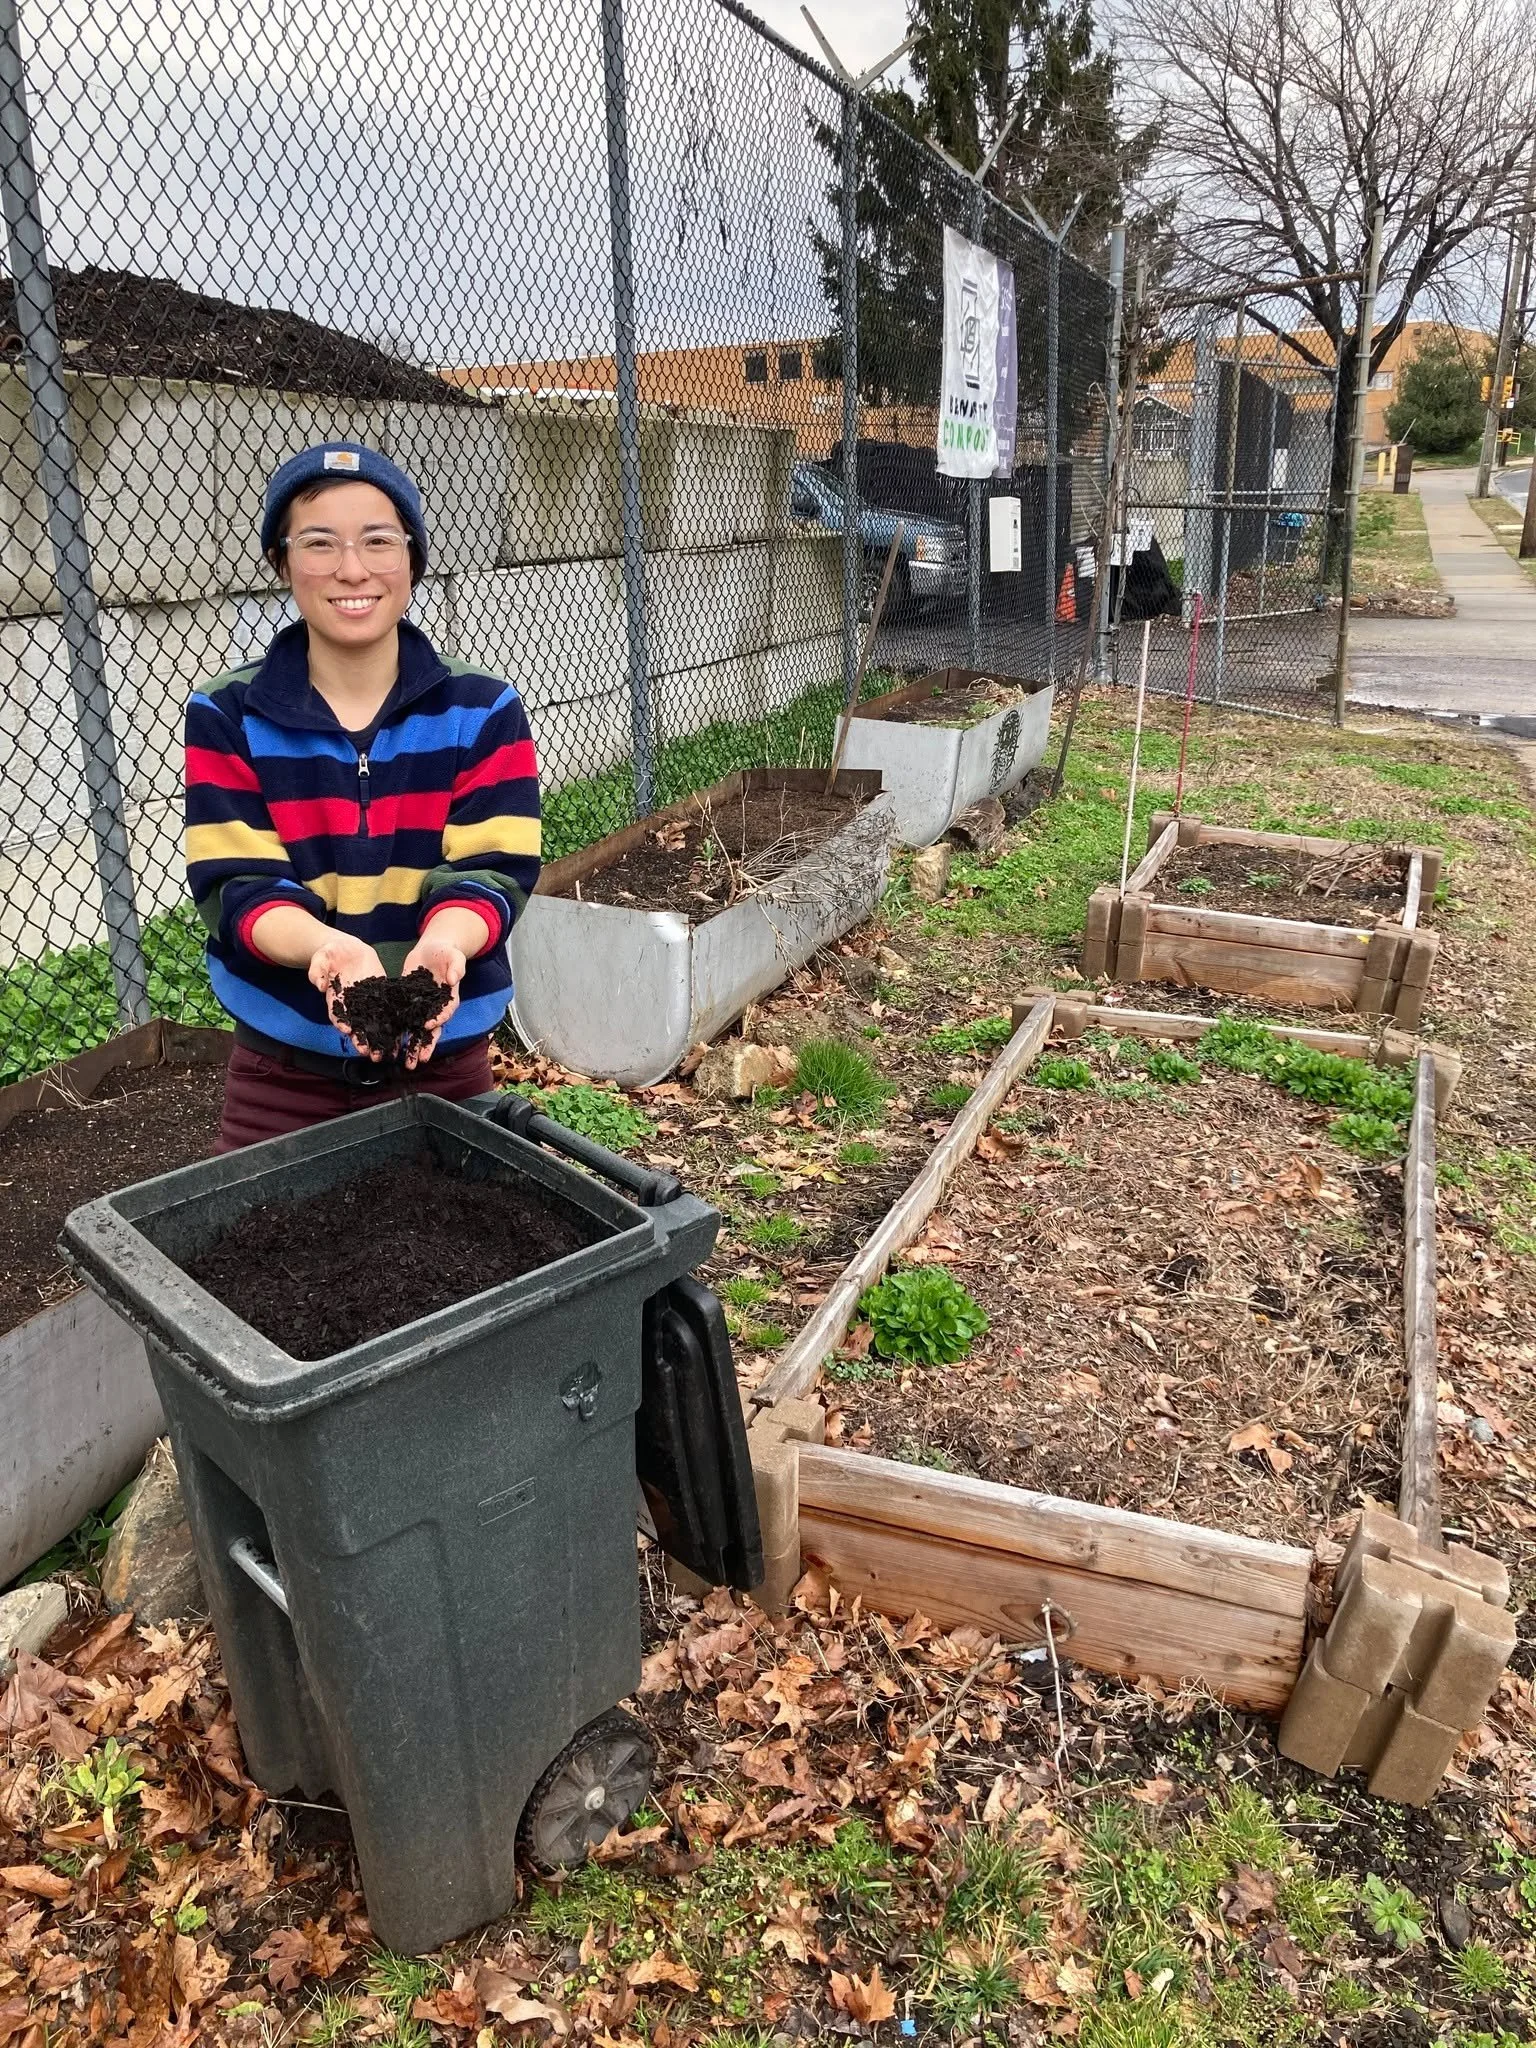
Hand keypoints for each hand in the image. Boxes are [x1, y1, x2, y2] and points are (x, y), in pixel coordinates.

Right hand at [308, 933, 389, 1058]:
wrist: (347, 949)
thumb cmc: (330, 954)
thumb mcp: (321, 958)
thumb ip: (317, 971)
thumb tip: (319, 985)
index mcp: (335, 998)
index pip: (337, 1014)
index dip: (342, 1023)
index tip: (347, 1031)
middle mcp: (351, 1004)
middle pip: (356, 1025)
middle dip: (361, 1039)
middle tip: (367, 1052)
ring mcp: (367, 1001)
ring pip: (372, 1023)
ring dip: (378, 1038)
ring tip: (385, 1053)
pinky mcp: (380, 995)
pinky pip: (387, 1011)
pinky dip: (393, 1024)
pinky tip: (401, 1036)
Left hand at [400, 933, 465, 1067]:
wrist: (433, 950)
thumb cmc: (447, 952)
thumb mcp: (454, 956)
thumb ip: (456, 968)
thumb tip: (453, 979)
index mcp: (449, 998)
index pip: (444, 1012)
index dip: (437, 1020)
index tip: (428, 1026)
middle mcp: (435, 1007)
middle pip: (430, 1029)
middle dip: (424, 1045)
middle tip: (418, 1061)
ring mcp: (421, 1006)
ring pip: (415, 1029)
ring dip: (410, 1045)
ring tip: (404, 1062)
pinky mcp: (407, 1002)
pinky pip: (401, 1018)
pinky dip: (396, 1030)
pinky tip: (387, 1042)